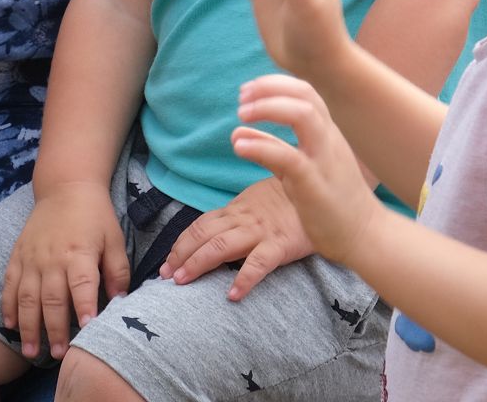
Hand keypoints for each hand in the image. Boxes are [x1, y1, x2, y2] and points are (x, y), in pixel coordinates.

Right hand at [1, 182, 130, 360]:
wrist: (65, 187)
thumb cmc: (95, 216)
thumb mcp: (115, 239)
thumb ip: (118, 271)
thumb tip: (119, 303)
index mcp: (80, 252)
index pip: (82, 285)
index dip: (84, 307)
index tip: (87, 330)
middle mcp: (53, 257)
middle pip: (52, 298)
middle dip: (55, 329)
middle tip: (59, 354)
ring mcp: (32, 257)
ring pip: (27, 297)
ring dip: (28, 326)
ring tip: (31, 352)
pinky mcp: (18, 255)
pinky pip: (10, 284)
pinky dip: (8, 306)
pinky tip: (9, 326)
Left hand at [157, 175, 312, 300]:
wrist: (321, 191)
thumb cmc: (290, 200)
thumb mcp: (258, 202)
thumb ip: (238, 216)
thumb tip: (216, 233)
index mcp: (236, 209)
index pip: (200, 225)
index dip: (181, 243)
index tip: (167, 262)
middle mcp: (243, 219)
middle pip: (203, 235)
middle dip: (181, 255)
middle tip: (165, 275)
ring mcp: (260, 231)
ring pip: (221, 246)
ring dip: (198, 263)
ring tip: (182, 281)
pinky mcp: (281, 244)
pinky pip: (259, 263)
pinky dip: (244, 279)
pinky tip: (232, 295)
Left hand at [232, 75, 380, 264]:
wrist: (365, 236)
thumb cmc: (332, 200)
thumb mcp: (300, 166)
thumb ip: (271, 146)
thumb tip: (239, 132)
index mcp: (327, 132)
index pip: (304, 91)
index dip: (273, 84)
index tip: (247, 91)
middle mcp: (328, 139)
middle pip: (304, 94)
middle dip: (269, 88)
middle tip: (241, 98)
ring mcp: (324, 159)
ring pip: (302, 115)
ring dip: (267, 108)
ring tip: (241, 115)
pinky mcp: (315, 184)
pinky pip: (289, 156)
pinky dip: (262, 147)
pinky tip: (240, 147)